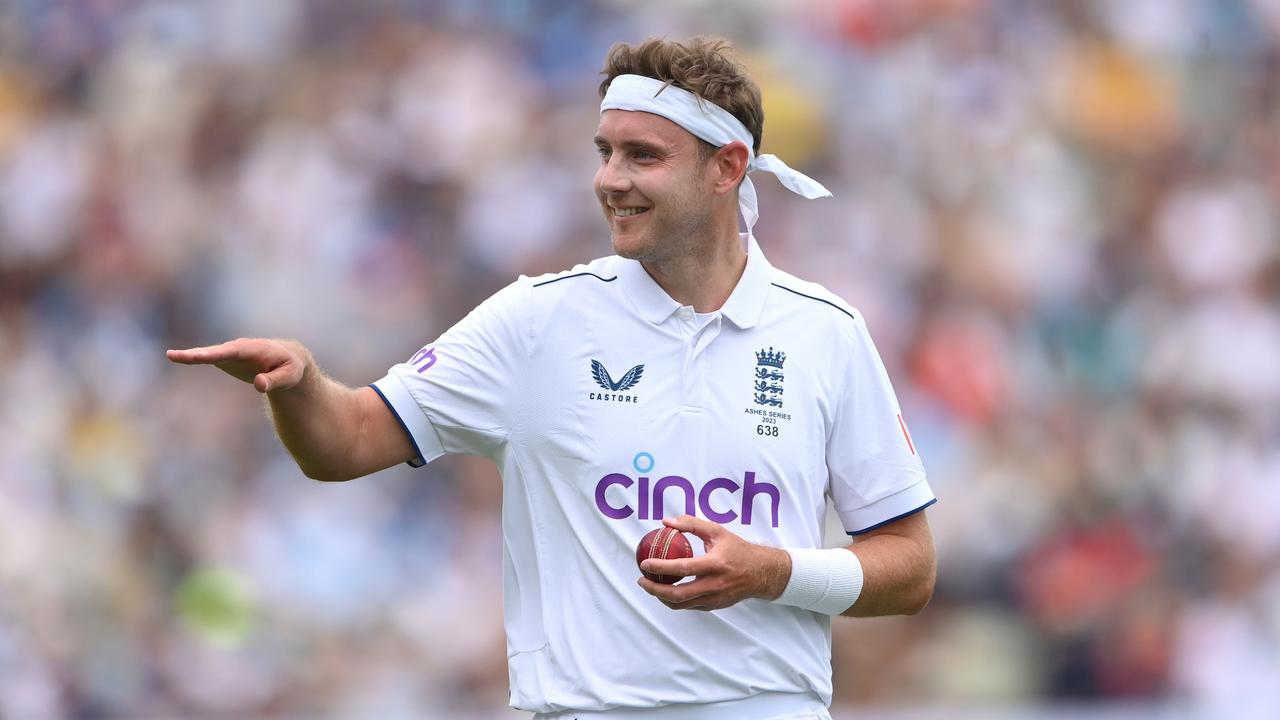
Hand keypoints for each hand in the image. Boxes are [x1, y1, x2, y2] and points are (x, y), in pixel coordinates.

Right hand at [166, 338, 308, 393]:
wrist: (288, 360)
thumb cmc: (290, 368)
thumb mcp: (289, 376)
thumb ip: (275, 380)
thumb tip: (259, 385)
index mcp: (256, 349)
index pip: (233, 351)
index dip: (216, 354)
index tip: (200, 356)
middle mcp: (240, 347)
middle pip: (216, 351)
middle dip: (198, 354)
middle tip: (176, 355)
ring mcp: (231, 352)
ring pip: (209, 354)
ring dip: (191, 355)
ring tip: (172, 355)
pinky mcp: (226, 358)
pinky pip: (208, 357)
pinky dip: (193, 357)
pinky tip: (176, 356)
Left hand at [636, 515, 790, 610]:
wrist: (760, 573)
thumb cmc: (737, 550)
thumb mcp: (717, 532)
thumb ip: (691, 524)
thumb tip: (666, 521)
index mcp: (715, 564)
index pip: (682, 568)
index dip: (660, 567)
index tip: (645, 563)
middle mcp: (714, 585)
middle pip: (677, 594)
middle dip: (654, 590)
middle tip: (642, 580)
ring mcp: (714, 599)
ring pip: (681, 604)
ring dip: (661, 597)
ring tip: (650, 586)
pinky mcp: (714, 607)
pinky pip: (689, 606)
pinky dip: (675, 600)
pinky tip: (666, 590)